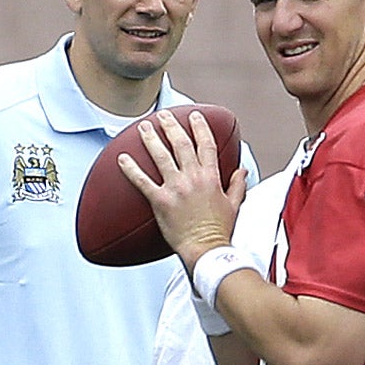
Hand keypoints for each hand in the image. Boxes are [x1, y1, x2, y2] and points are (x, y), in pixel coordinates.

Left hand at [117, 109, 246, 271]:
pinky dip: (131, 169)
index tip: (194, 116)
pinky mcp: (160, 201)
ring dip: (151, 139)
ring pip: (161, 156)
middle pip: (181, 144)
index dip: (200, 127)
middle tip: (163, 115)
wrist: (206, 249)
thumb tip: (242, 171)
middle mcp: (193, 177)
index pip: (206, 143)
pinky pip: (142, 181)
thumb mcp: (234, 204)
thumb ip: (237, 185)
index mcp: (211, 176)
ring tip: (143, 127)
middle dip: (171, 126)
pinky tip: (122, 159)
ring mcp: (176, 188)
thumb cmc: (219, 230)